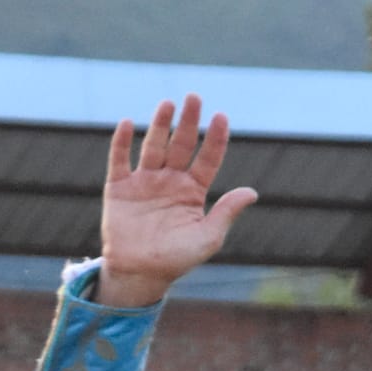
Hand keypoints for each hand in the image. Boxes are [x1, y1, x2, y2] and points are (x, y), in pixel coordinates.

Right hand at [97, 95, 256, 306]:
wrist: (141, 273)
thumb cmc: (178, 258)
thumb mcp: (208, 237)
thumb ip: (227, 212)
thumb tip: (252, 191)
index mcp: (193, 190)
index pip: (208, 158)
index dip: (215, 138)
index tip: (222, 116)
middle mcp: (170, 180)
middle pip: (181, 144)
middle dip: (188, 121)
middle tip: (194, 97)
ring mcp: (144, 182)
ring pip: (153, 146)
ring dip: (160, 125)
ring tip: (167, 103)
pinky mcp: (119, 187)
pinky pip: (119, 160)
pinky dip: (122, 142)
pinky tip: (127, 123)